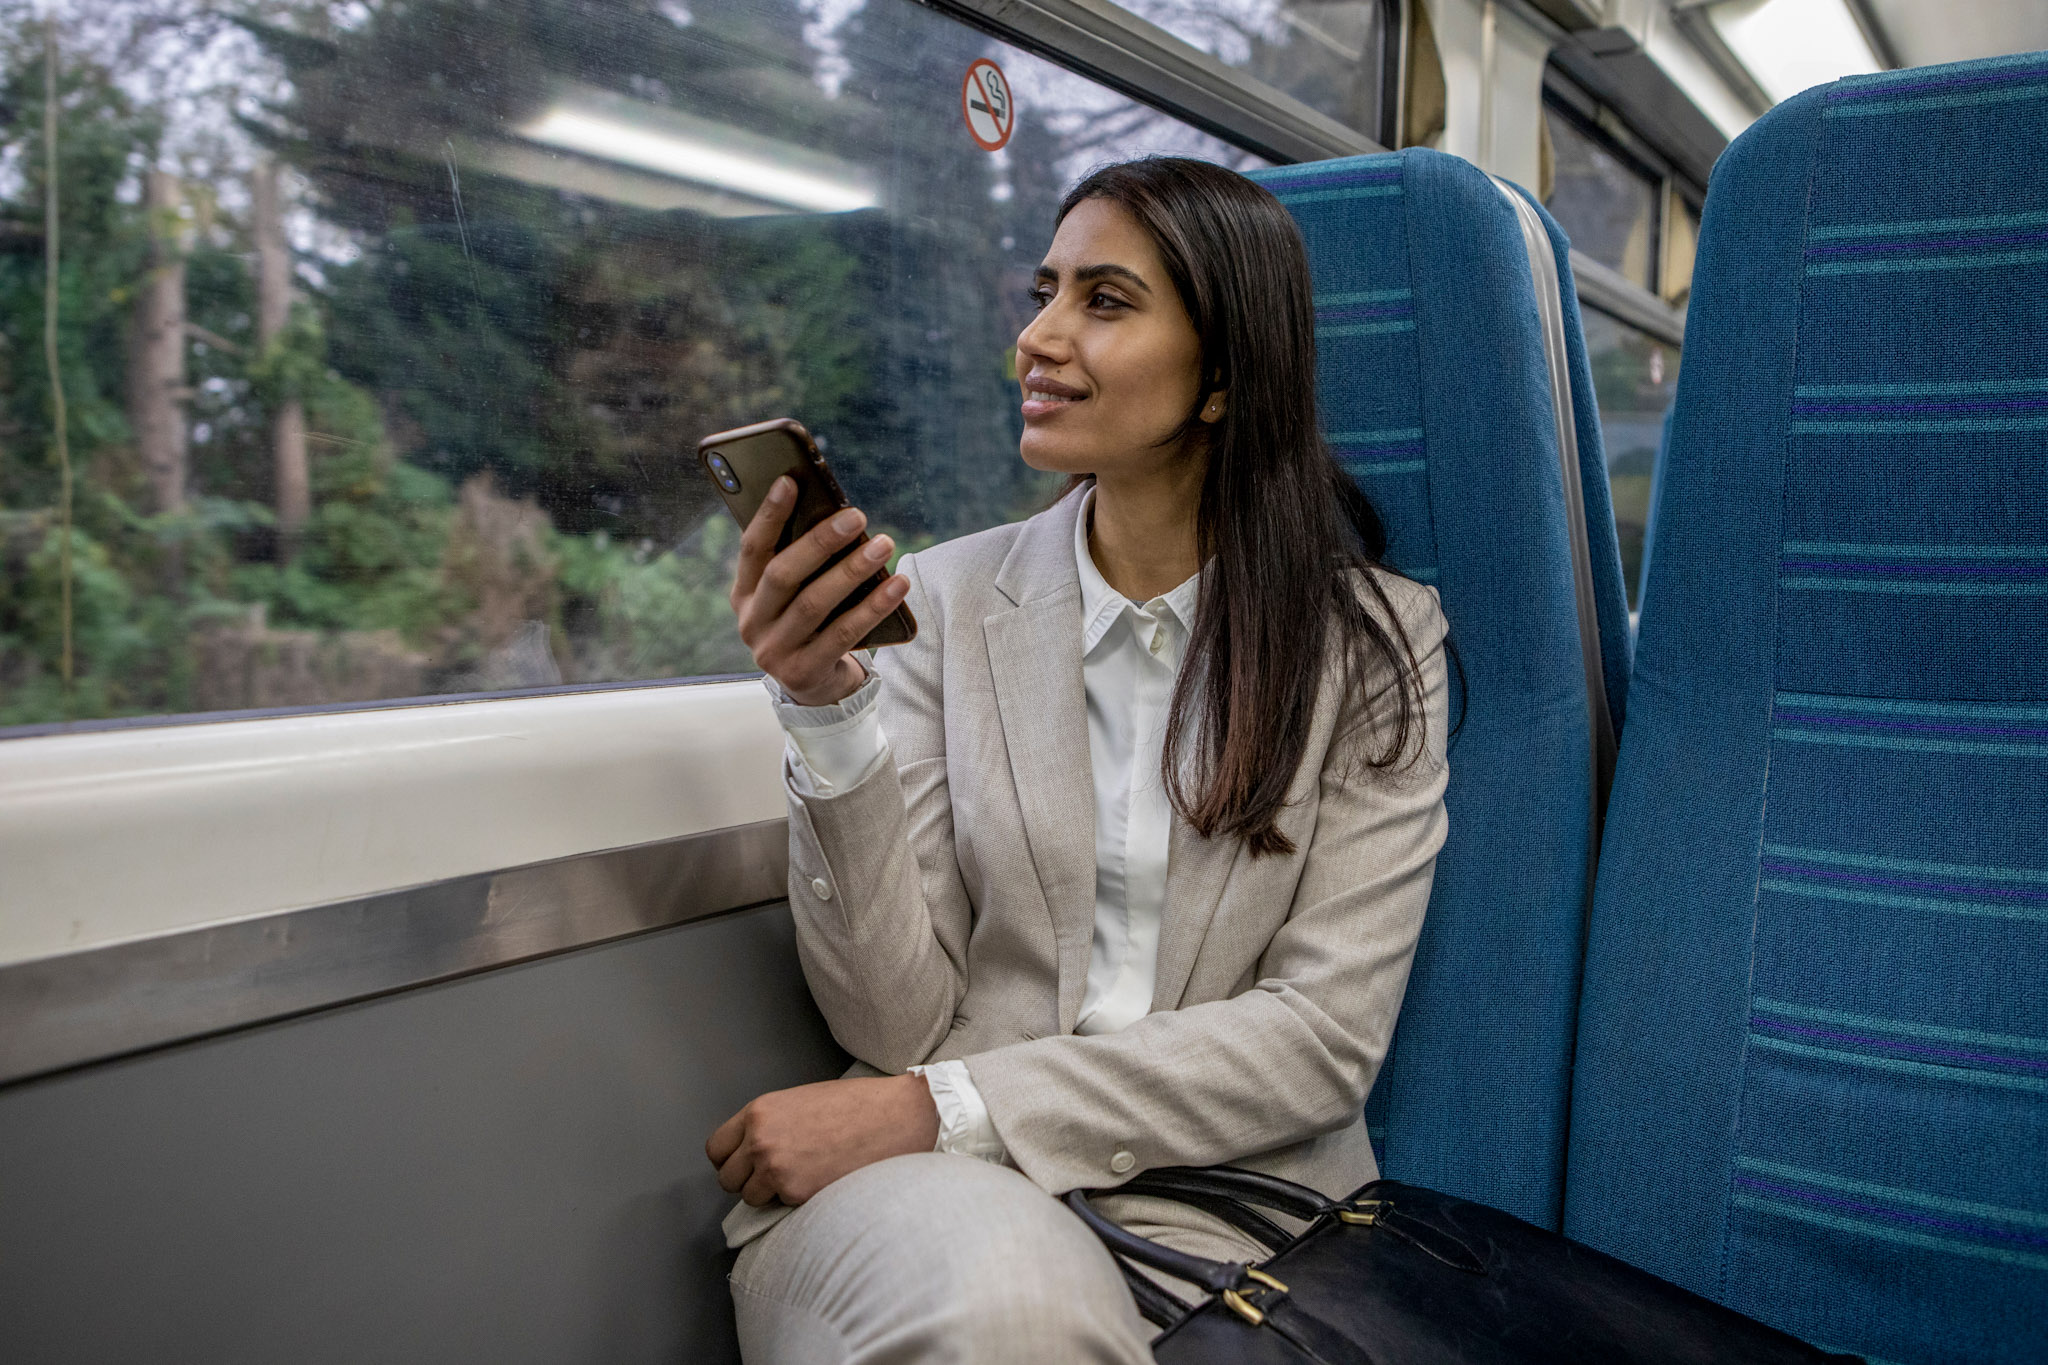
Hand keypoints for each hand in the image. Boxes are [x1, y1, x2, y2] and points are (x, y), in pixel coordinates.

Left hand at [706, 1073, 940, 1206]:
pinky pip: (778, 1207)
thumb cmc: (856, 1106)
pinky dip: (793, 1202)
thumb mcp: (801, 1102)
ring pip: (750, 1198)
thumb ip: (771, 1124)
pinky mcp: (795, 1192)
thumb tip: (754, 1150)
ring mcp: (775, 1167)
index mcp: (760, 1112)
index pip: (716, 1148)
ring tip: (800, 1177)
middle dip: (747, 1181)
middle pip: (727, 1178)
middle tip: (773, 1177)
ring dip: (769, 1195)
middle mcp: (759, 1139)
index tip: (744, 1165)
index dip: (730, 1160)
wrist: (894, 1117)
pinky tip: (818, 1181)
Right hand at [731, 477, 910, 706]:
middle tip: (856, 516)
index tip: (790, 481)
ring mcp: (774, 651)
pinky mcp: (804, 673)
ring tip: (885, 544)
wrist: (816, 688)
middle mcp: (752, 623)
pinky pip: (844, 633)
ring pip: (815, 603)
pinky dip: (874, 606)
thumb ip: (803, 562)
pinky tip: (898, 585)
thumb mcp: (796, 595)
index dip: (769, 515)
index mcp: (744, 594)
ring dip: (853, 570)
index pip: (752, 548)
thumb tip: (835, 515)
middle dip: (821, 541)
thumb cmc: (811, 624)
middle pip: (783, 574)